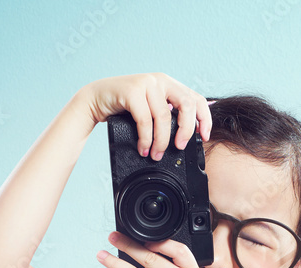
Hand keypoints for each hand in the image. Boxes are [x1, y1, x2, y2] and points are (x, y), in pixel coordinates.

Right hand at [80, 72, 211, 160]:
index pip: (196, 98)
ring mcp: (147, 84)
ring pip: (164, 117)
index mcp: (170, 84)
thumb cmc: (124, 107)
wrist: (95, 98)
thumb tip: (186, 135)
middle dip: (186, 130)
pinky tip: (144, 148)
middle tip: (179, 147)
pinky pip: (145, 121)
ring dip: (161, 141)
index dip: (204, 118)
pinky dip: (146, 139)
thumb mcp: (150, 107)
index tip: (204, 136)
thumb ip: (167, 113)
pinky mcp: (132, 92)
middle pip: (186, 105)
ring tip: (155, 154)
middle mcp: (160, 80)